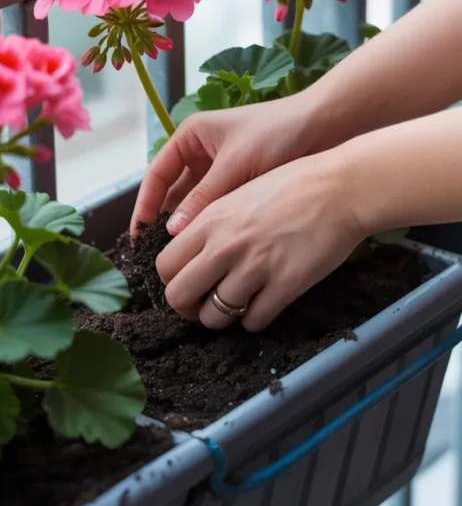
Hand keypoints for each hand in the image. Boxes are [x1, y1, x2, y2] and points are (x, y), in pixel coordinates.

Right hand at [131, 92, 318, 238]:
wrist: (325, 126)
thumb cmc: (278, 132)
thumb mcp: (236, 164)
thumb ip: (205, 197)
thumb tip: (173, 233)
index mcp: (191, 137)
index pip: (157, 175)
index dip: (145, 205)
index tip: (140, 234)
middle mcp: (201, 153)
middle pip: (172, 193)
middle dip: (164, 221)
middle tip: (157, 256)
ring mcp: (220, 170)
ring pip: (194, 205)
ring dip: (187, 227)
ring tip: (180, 258)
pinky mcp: (240, 185)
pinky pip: (217, 209)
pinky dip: (210, 227)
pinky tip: (207, 249)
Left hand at [155, 149, 363, 330]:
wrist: (340, 188)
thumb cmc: (294, 184)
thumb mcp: (240, 193)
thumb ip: (213, 223)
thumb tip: (194, 253)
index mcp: (211, 220)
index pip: (165, 265)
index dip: (171, 281)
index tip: (186, 284)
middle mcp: (225, 245)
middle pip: (179, 296)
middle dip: (187, 308)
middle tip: (202, 306)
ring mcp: (254, 267)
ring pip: (214, 316)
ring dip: (221, 319)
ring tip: (236, 307)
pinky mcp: (284, 285)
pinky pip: (254, 321)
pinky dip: (255, 320)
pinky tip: (263, 306)